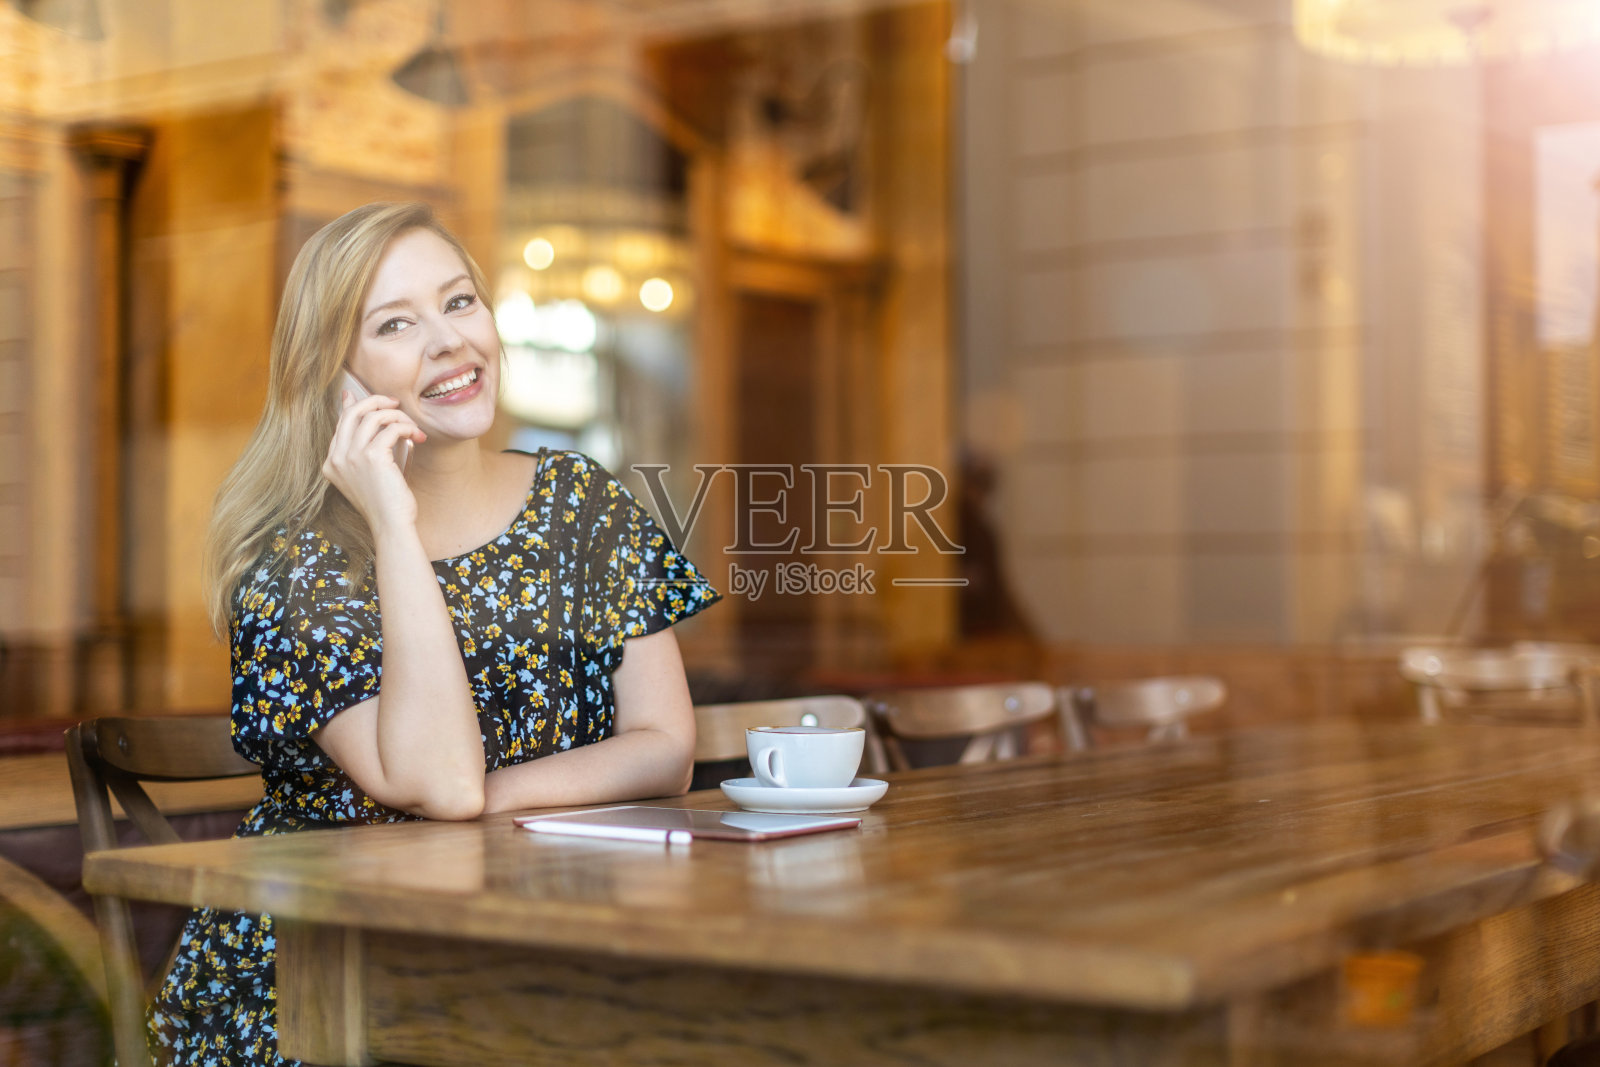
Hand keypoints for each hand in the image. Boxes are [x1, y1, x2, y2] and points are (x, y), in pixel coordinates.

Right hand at [322, 391, 425, 532]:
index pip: (342, 422)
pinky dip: (407, 428)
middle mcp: (337, 458)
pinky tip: (417, 437)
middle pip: (353, 413)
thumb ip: (364, 447)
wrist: (391, 525)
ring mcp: (351, 456)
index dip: (359, 405)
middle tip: (396, 404)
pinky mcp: (371, 457)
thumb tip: (372, 423)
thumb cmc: (385, 502)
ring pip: (374, 417)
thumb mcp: (368, 473)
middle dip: (377, 402)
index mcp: (332, 463)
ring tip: (412, 427)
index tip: (379, 400)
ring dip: (398, 417)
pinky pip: (391, 429)